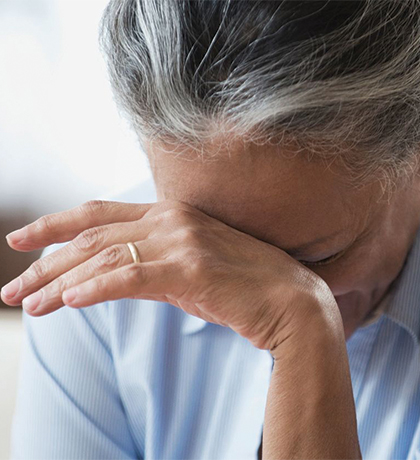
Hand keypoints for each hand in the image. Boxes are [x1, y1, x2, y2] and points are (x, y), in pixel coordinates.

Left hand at [1, 199, 339, 352]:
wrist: (293, 302)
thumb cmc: (242, 286)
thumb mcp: (189, 268)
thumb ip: (152, 262)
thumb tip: (113, 275)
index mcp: (171, 214)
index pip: (99, 213)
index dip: (55, 224)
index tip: (22, 242)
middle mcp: (172, 219)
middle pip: (91, 235)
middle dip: (45, 261)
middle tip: (13, 288)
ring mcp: (182, 240)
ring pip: (103, 255)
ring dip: (60, 282)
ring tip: (30, 305)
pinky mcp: (191, 269)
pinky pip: (129, 276)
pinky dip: (94, 289)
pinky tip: (68, 303)